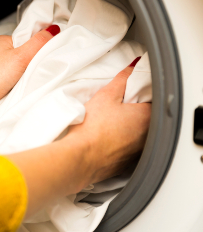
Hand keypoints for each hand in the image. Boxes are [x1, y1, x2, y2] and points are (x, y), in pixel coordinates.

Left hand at [0, 25, 59, 113]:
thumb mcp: (21, 56)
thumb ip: (38, 42)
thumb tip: (52, 29)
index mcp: (5, 41)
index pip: (30, 37)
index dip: (40, 46)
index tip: (47, 54)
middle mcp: (0, 52)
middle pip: (26, 53)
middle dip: (33, 62)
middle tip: (35, 70)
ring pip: (20, 67)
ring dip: (26, 74)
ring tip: (24, 81)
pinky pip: (14, 79)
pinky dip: (18, 83)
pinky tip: (18, 88)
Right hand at [66, 58, 151, 188]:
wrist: (79, 159)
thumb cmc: (92, 129)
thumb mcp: (106, 96)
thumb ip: (122, 79)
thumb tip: (132, 68)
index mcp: (146, 117)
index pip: (152, 98)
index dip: (139, 92)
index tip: (127, 90)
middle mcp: (146, 136)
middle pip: (144, 117)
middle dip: (132, 110)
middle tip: (113, 105)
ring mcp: (136, 152)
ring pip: (134, 134)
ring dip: (124, 127)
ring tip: (104, 122)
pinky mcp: (123, 163)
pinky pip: (124, 148)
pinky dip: (116, 142)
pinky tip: (102, 138)